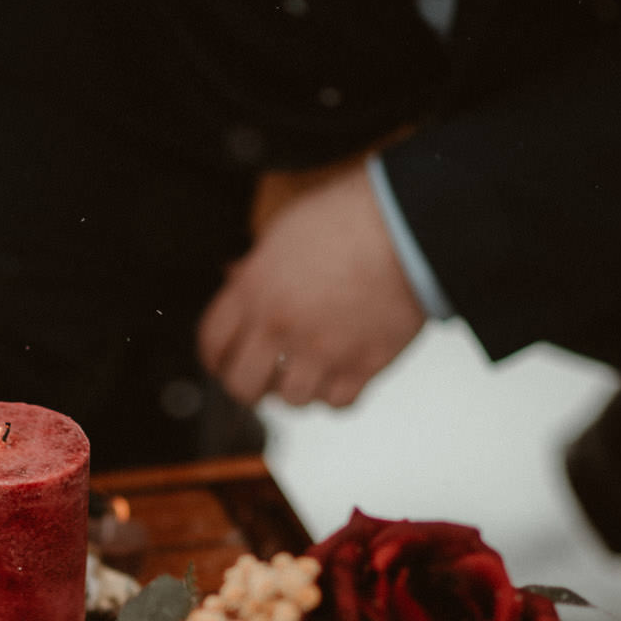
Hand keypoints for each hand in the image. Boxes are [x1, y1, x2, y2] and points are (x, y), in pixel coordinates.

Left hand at [197, 161, 423, 408]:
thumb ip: (255, 267)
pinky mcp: (362, 365)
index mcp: (255, 290)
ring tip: (306, 372)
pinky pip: (336, 404)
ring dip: (295, 389)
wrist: (408, 224)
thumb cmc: (351, 216)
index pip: (211, 343)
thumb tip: (234, 280)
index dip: (214, 358)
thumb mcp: (284, 231)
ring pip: (290, 400)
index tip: (221, 363)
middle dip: (247, 385)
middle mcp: (281, 326)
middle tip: (260, 379)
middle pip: (241, 385)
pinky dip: (335, 395)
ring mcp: (322, 350)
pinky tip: (339, 375)